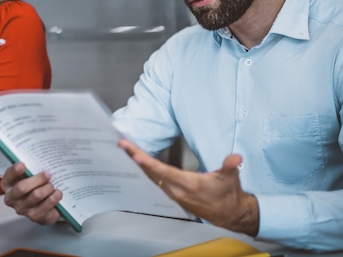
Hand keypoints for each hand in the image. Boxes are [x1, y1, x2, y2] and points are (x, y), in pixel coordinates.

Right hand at [1, 162, 61, 224]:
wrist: (41, 203)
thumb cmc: (32, 185)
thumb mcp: (27, 174)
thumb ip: (28, 167)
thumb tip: (37, 158)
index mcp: (7, 185)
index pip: (9, 176)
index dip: (15, 170)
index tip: (23, 164)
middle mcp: (12, 199)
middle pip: (22, 187)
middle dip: (38, 179)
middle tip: (48, 174)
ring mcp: (24, 210)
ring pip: (37, 195)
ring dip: (48, 188)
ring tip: (53, 185)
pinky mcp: (37, 218)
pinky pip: (48, 208)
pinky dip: (55, 198)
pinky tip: (57, 194)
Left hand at [118, 139, 259, 235]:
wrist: (229, 213)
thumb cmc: (227, 195)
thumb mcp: (230, 178)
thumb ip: (230, 166)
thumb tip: (235, 158)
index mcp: (189, 184)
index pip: (164, 172)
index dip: (148, 163)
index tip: (135, 154)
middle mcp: (177, 190)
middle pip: (151, 172)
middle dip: (136, 157)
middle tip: (123, 144)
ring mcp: (173, 193)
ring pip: (151, 176)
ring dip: (138, 162)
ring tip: (126, 148)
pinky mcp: (172, 194)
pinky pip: (154, 180)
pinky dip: (145, 169)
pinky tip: (138, 161)